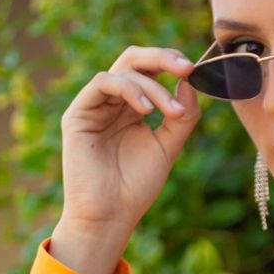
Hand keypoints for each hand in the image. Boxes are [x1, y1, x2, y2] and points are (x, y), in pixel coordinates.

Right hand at [59, 44, 201, 241]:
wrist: (110, 215)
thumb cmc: (136, 186)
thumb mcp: (168, 147)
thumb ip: (182, 116)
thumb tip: (190, 82)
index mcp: (132, 107)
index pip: (150, 70)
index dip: (171, 63)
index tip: (195, 71)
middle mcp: (112, 102)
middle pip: (134, 60)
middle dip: (162, 57)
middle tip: (186, 68)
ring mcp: (94, 106)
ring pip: (123, 71)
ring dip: (152, 86)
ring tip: (170, 112)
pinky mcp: (78, 114)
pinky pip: (102, 83)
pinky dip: (129, 89)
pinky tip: (146, 111)